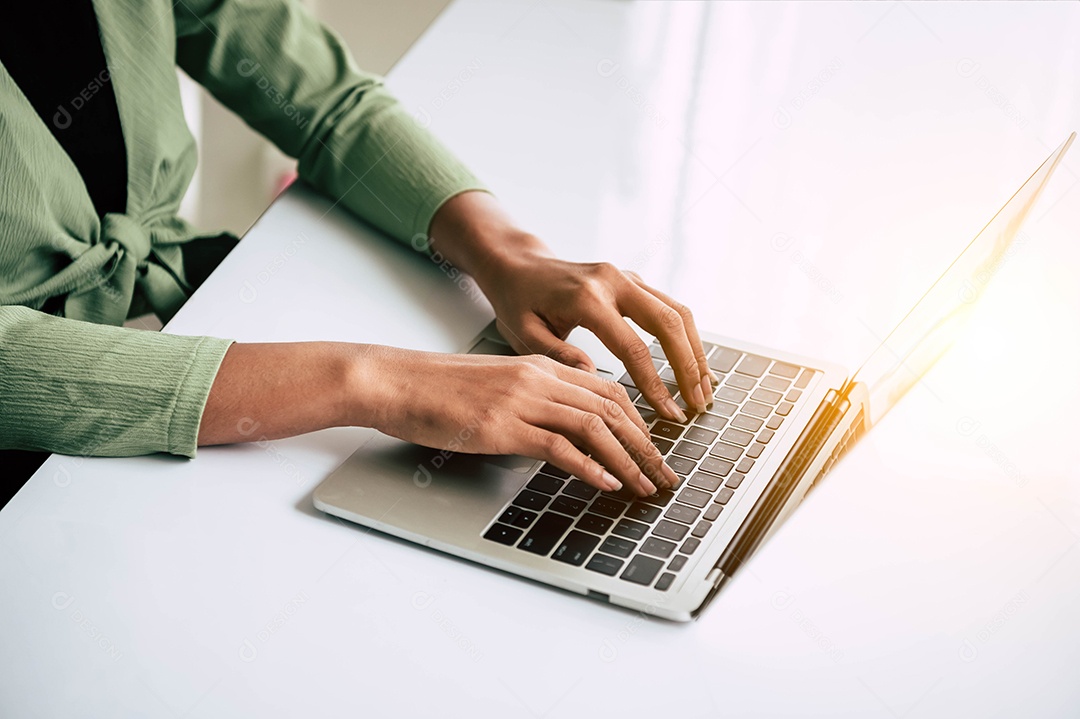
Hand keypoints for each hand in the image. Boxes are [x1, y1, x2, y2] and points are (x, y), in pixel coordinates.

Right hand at [365, 347, 679, 495]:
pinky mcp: (502, 425)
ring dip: (628, 460)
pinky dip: (590, 467)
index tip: (655, 448)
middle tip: (665, 474)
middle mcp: (538, 378)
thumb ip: (532, 399)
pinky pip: (559, 446)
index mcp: (539, 366)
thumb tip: (560, 431)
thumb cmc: (438, 388)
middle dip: (646, 445)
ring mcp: (521, 400)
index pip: (607, 389)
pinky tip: (606, 483)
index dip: (639, 420)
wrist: (395, 382)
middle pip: (611, 408)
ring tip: (646, 486)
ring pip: (594, 426)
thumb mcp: (495, 385)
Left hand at [428, 192, 715, 424]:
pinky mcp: (633, 281)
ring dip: (696, 352)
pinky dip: (687, 337)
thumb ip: (557, 356)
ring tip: (703, 390)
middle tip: (697, 404)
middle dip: (689, 367)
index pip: (632, 346)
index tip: (667, 412)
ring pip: (678, 312)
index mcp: (587, 298)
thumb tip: (593, 378)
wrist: (520, 266)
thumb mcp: (524, 334)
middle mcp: (614, 281)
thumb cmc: (518, 302)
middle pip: (668, 323)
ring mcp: (627, 277)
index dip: (653, 383)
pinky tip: (693, 365)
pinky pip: (670, 307)